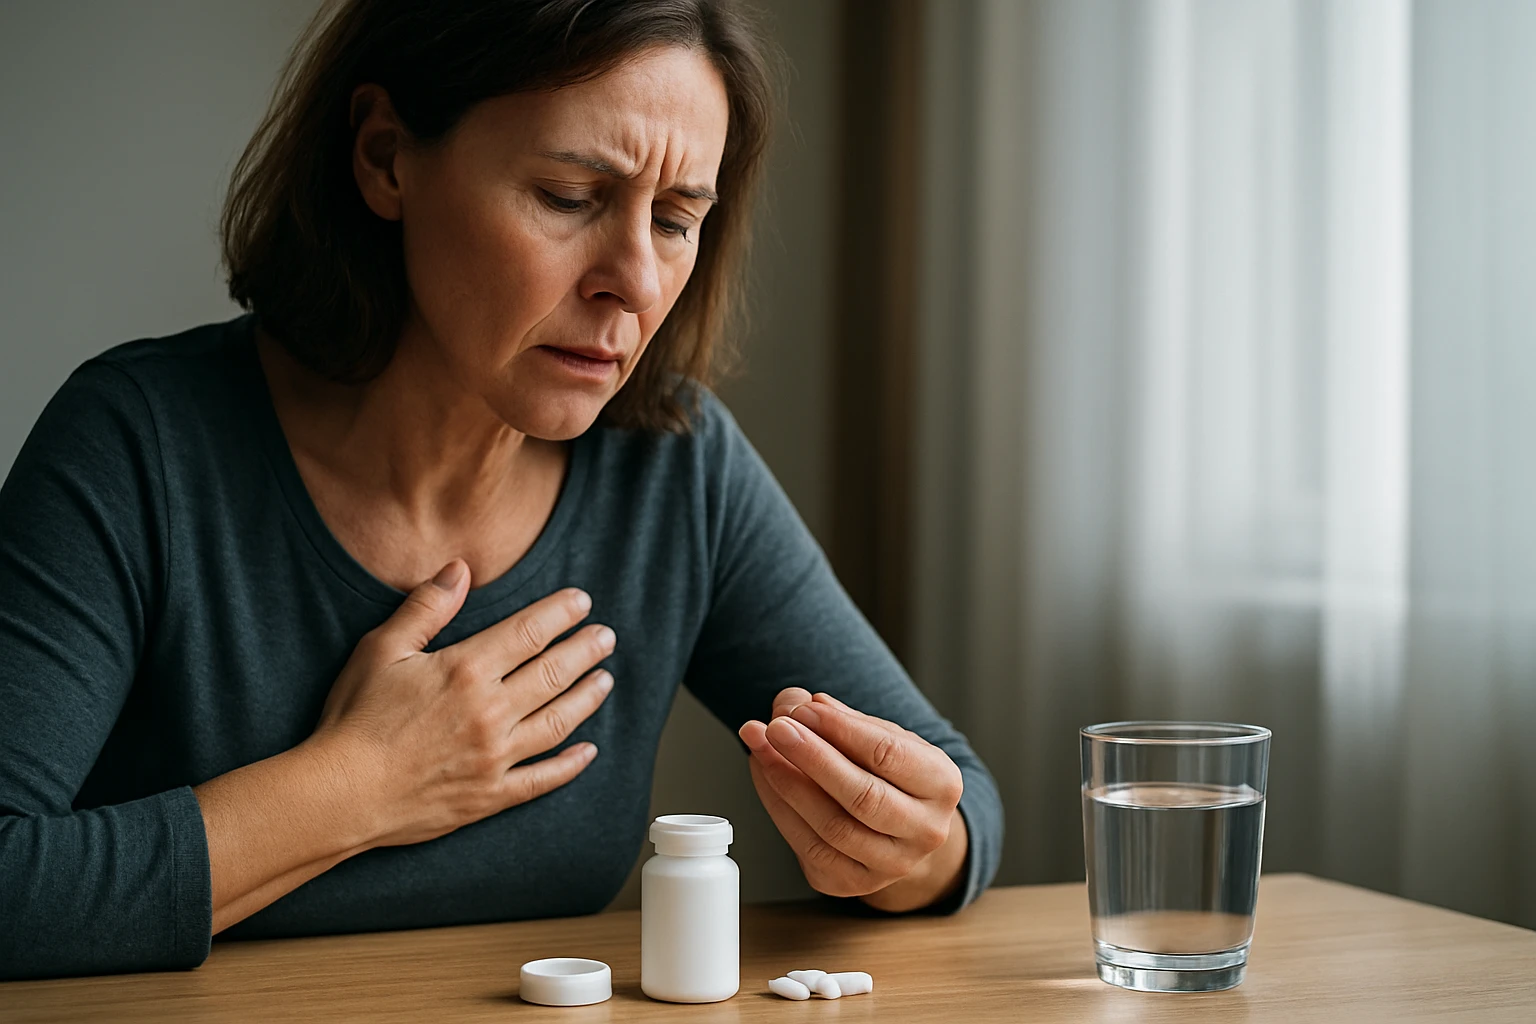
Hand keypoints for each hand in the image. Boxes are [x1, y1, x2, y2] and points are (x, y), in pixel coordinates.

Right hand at [309, 559, 613, 847]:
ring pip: (559, 722)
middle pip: (554, 673)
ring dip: (588, 698)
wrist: (339, 794)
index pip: (530, 632)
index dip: (561, 613)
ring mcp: (495, 757)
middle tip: (606, 637)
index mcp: (466, 671)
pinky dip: (571, 765)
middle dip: (585, 650)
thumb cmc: (354, 719)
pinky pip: (543, 780)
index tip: (582, 602)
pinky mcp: (491, 795)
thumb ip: (426, 608)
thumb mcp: (381, 650)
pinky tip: (589, 751)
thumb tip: (460, 569)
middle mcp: (490, 712)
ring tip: (605, 681)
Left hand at [739, 688, 967, 911]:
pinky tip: (764, 775)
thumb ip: (837, 717)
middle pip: (863, 796)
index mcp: (942, 784)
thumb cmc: (888, 771)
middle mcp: (926, 831)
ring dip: (786, 783)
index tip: (804, 709)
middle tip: (775, 728)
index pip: (888, 754)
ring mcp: (892, 866)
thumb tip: (793, 707)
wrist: (900, 827)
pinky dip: (779, 808)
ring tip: (759, 746)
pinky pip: (809, 848)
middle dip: (813, 758)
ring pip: (832, 827)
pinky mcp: (853, 883)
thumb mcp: (877, 734)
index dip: (841, 730)